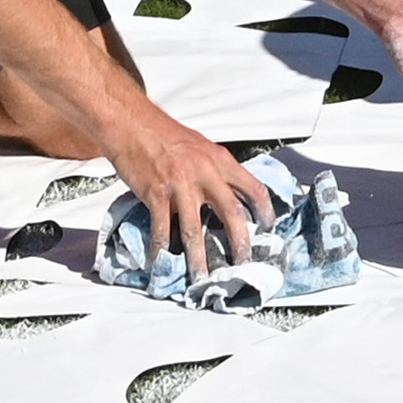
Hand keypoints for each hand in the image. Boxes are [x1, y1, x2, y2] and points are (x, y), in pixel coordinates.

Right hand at [109, 106, 269, 269]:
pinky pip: (162, 228)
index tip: (269, 228)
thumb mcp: (201, 147)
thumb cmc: (165, 135)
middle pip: (231, 213)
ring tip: (202, 277)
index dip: (265, 211)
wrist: (133, 125)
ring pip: (195, 229)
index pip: (253, 188)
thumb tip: (229, 194)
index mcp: (220, 160)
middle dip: (239, 242)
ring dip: (199, 258)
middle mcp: (205, 173)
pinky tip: (162, 262)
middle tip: (242, 264)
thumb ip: (216, 171)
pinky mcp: (156, 194)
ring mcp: (180, 185)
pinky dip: (162, 249)